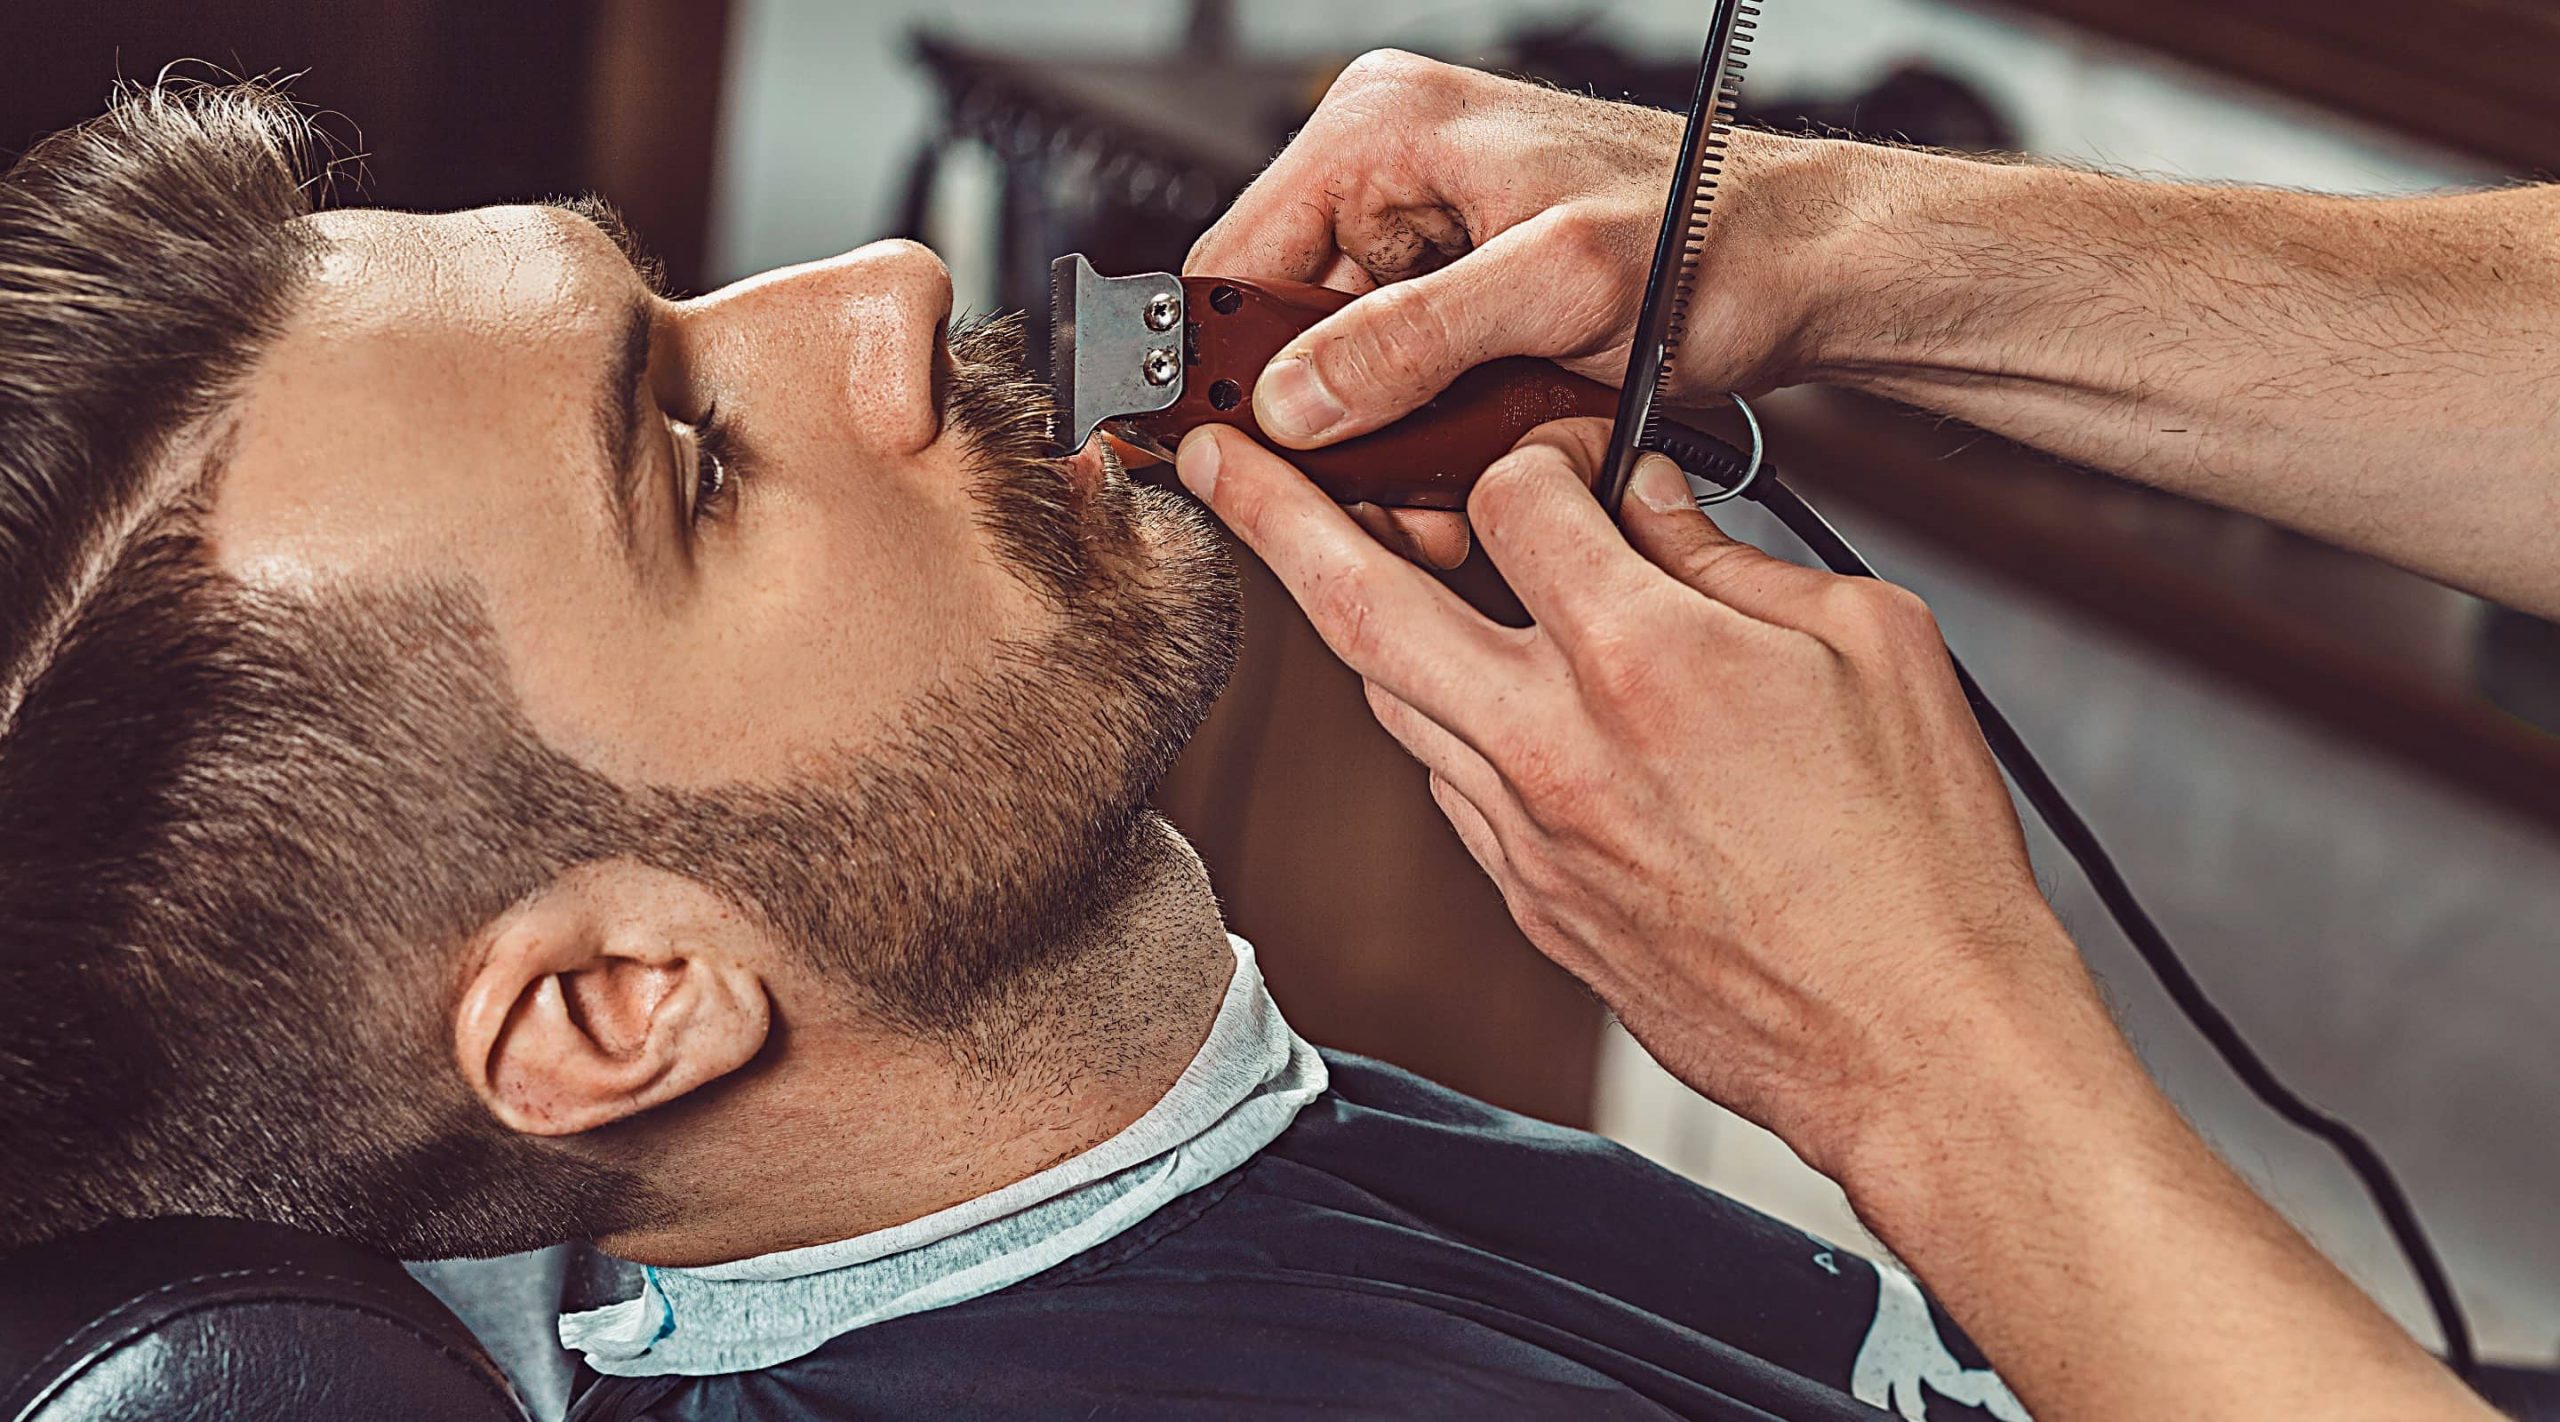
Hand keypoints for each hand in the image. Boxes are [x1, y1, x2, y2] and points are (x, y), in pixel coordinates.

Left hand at [1174, 415, 2106, 1179]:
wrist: (1910, 1038)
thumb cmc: (1915, 851)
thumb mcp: (1866, 642)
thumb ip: (1732, 557)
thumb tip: (1648, 503)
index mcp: (1642, 657)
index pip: (1514, 496)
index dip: (1536, 449)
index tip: (1563, 455)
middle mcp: (1553, 745)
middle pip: (1361, 602)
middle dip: (1270, 513)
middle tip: (1212, 459)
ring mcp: (1525, 834)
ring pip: (1392, 698)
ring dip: (1355, 620)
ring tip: (1333, 560)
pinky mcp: (1527, 901)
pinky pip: (1446, 781)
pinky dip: (1438, 717)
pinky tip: (1463, 688)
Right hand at [1186, 51, 1841, 451]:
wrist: (1801, 267)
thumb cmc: (1711, 238)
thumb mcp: (1555, 288)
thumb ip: (1414, 340)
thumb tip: (1295, 400)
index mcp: (1381, 130)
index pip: (1233, 261)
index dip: (1228, 372)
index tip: (1244, 460)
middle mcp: (1388, 173)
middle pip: (1278, 327)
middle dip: (1320, 429)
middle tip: (1365, 504)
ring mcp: (1420, 234)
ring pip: (1334, 369)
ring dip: (1372, 451)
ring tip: (1426, 508)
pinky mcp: (1456, 290)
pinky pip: (1392, 378)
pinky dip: (1415, 441)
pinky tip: (1454, 481)